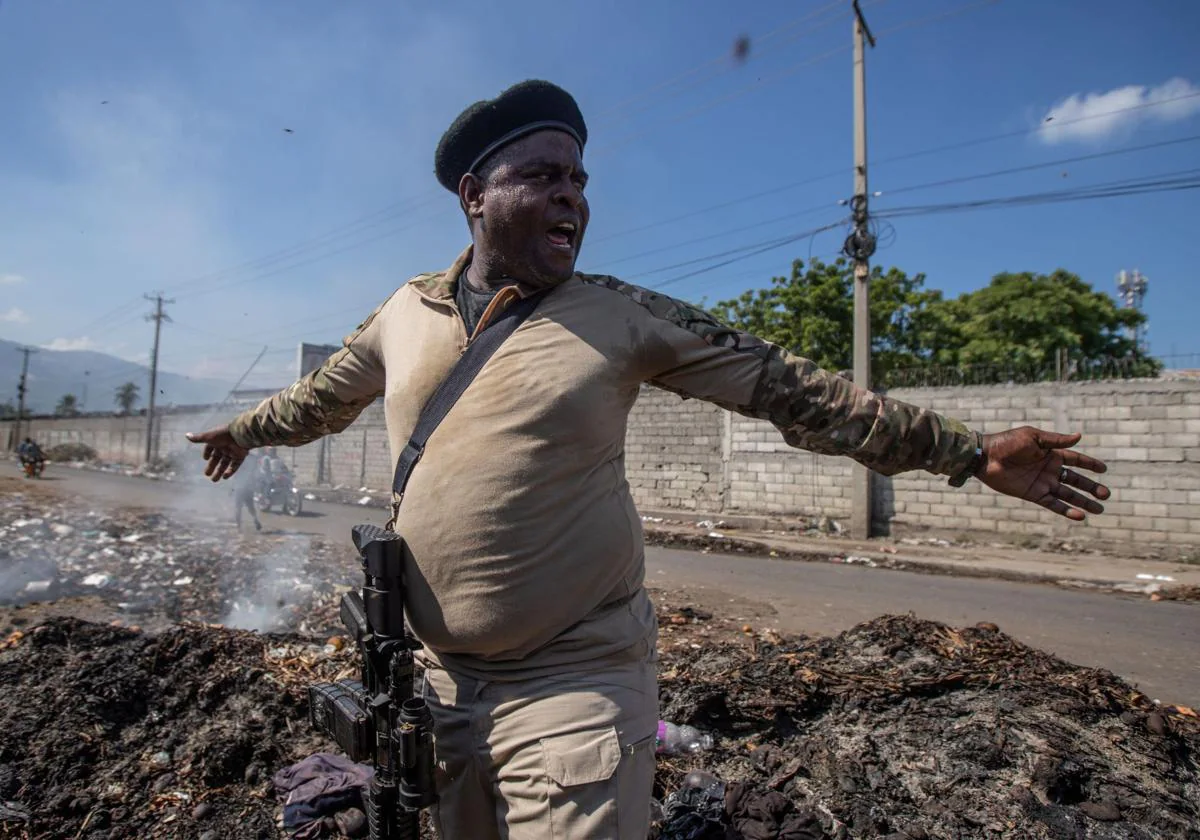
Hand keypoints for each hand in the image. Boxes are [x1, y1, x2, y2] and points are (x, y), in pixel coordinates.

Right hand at [186, 425, 250, 481]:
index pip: (210, 448)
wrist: (240, 435)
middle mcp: (224, 447)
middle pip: (217, 458)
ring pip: (225, 464)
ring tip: (214, 480)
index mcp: (217, 441)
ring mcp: (233, 452)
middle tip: (207, 475)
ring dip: (219, 472)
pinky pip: (235, 466)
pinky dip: (230, 472)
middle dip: (212, 466)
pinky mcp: (240, 456)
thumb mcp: (208, 437)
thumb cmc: (223, 434)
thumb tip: (186, 435)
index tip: (205, 459)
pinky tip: (224, 477)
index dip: (207, 453)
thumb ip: (198, 438)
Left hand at [977, 427, 1109, 520]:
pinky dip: (1066, 510)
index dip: (1089, 464)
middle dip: (1091, 487)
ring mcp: (1041, 483)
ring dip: (1083, 501)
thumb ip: (1056, 440)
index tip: (1104, 470)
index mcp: (1050, 453)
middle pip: (1075, 480)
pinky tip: (1080, 516)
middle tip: (1106, 495)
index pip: (1076, 460)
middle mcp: (1049, 469)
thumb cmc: (1007, 443)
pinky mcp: (1032, 494)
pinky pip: (1053, 504)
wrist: (985, 457)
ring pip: (1067, 494)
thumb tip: (1079, 436)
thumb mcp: (1033, 437)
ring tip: (1100, 509)